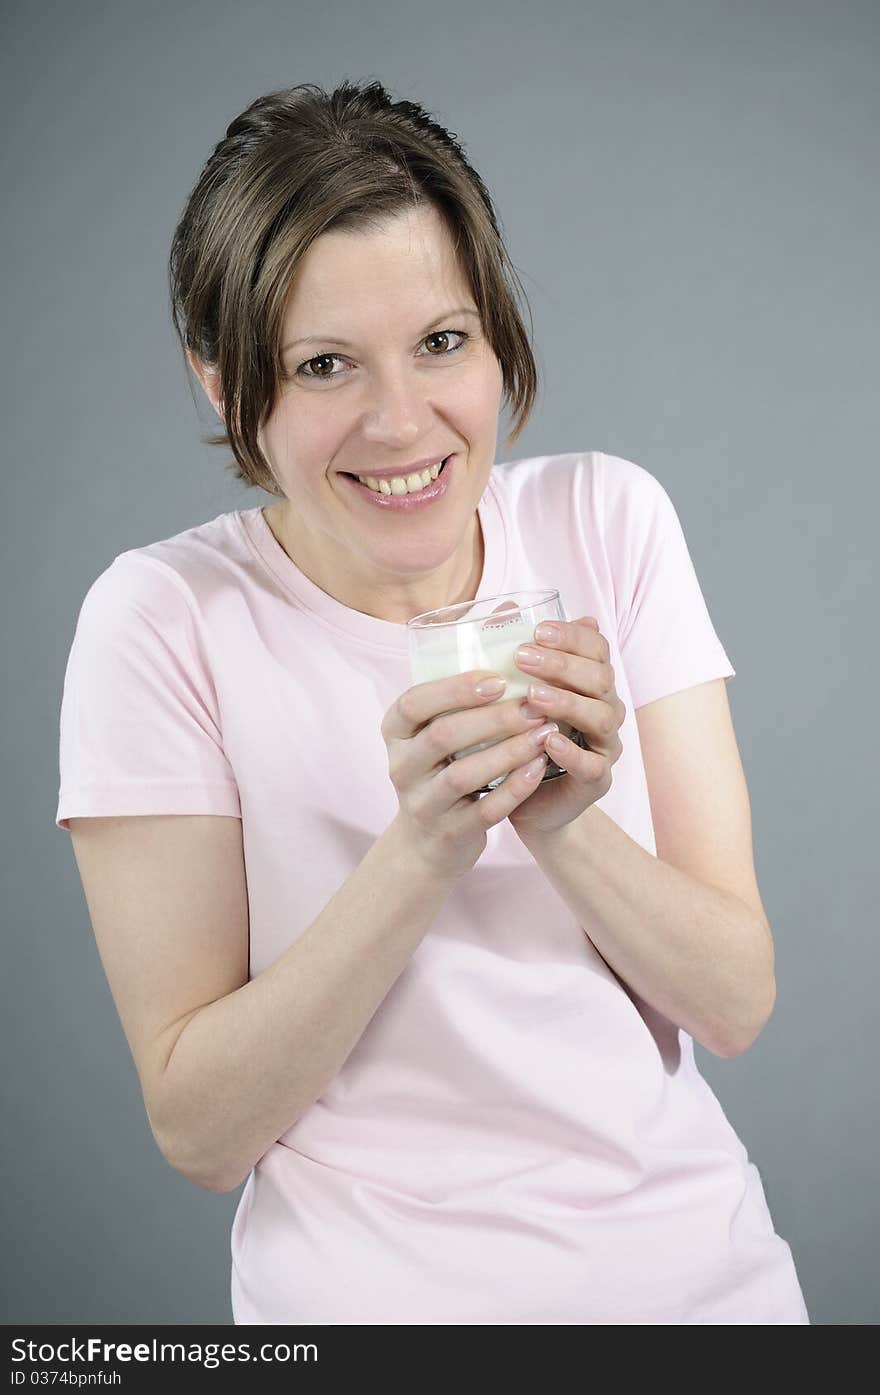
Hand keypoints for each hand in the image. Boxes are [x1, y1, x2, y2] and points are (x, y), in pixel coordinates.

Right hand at [381, 667, 563, 880]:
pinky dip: (514, 788)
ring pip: (463, 775)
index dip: (453, 690)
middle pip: (442, 736)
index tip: (497, 679)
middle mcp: (402, 766)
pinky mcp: (449, 832)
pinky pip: (485, 810)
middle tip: (534, 705)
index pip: (412, 704)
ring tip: (543, 733)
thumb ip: (459, 693)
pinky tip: (539, 768)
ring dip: (508, 751)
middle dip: (492, 718)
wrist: (429, 841)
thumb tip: (505, 620)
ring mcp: (423, 803)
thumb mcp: (433, 731)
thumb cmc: (442, 768)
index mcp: (395, 732)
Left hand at [505, 616, 625, 839]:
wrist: (528, 802)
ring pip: (601, 716)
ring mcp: (604, 745)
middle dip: (562, 664)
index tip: (537, 630)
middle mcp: (604, 708)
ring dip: (567, 702)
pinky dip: (573, 752)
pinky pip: (594, 765)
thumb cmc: (519, 738)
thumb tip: (503, 608)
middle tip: (523, 656)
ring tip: (533, 695)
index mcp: (589, 682)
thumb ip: (513, 655)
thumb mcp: (511, 695)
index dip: (571, 636)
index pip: (595, 648)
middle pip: (600, 677)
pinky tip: (549, 740)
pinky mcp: (597, 781)